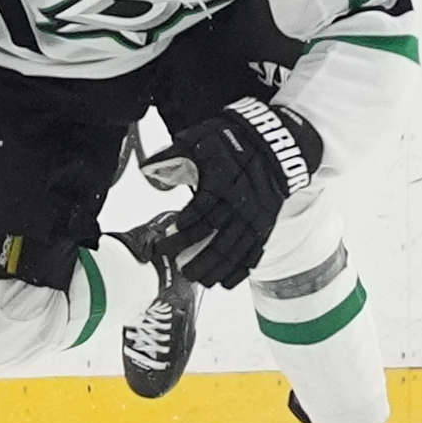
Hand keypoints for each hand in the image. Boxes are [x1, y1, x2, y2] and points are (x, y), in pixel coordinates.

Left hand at [142, 97, 322, 287]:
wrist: (274, 141)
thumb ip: (172, 155)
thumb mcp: (198, 139)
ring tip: (198, 280)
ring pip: (235, 250)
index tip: (165, 240)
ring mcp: (256, 217)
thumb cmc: (231, 140)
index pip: (199, 212)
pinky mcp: (266, 224)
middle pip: (217, 238)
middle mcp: (240, 204)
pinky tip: (227, 283)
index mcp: (222, 184)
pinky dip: (241, 270)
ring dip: (216, 268)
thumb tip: (147, 170)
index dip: (182, 229)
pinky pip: (255, 252)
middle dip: (197, 256)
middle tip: (178, 267)